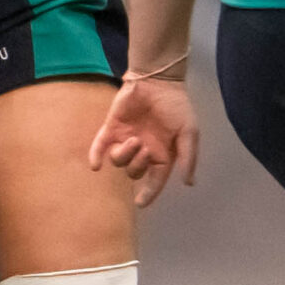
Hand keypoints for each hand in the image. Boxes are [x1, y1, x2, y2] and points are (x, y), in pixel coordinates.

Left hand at [86, 77, 197, 207]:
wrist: (159, 81)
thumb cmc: (176, 106)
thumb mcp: (189, 133)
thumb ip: (188, 157)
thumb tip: (189, 183)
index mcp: (161, 155)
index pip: (154, 181)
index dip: (148, 194)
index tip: (140, 203)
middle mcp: (142, 151)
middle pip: (134, 173)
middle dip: (138, 165)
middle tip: (145, 147)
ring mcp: (125, 140)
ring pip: (118, 161)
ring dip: (124, 156)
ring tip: (134, 139)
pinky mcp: (111, 128)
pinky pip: (99, 146)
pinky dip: (95, 156)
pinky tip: (95, 165)